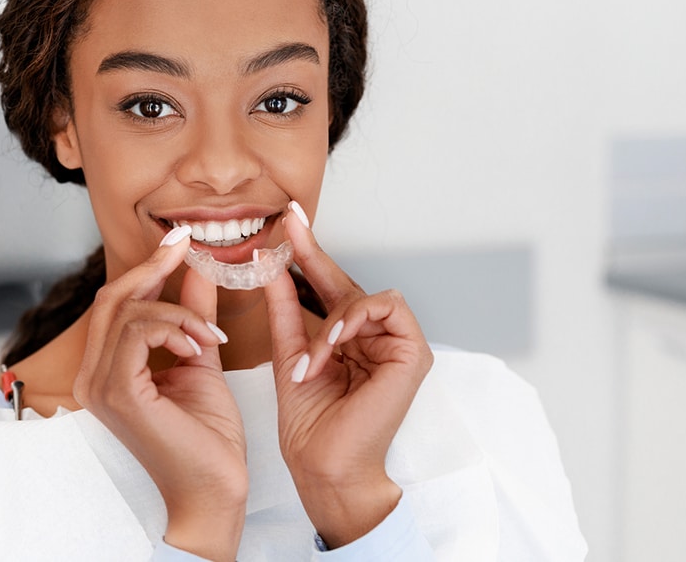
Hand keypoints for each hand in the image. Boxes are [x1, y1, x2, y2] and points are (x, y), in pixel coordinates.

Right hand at [74, 228, 246, 560]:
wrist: (214, 491)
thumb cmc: (207, 441)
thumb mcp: (201, 361)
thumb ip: (193, 317)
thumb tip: (198, 271)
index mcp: (108, 371)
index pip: (116, 305)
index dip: (147, 268)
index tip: (181, 241)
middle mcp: (94, 377)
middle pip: (112, 299)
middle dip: (154, 267)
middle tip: (189, 247)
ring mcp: (101, 386)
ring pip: (128, 311)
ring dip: (178, 310)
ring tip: (209, 336)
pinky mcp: (119, 394)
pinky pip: (138, 331)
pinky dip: (174, 327)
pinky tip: (200, 347)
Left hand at [264, 202, 433, 548]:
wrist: (323, 466)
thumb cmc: (310, 424)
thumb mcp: (290, 353)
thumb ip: (285, 307)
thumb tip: (271, 264)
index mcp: (349, 340)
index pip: (329, 287)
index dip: (309, 253)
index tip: (288, 220)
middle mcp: (376, 339)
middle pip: (348, 284)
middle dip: (315, 255)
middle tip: (289, 225)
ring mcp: (398, 345)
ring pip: (366, 296)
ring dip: (333, 320)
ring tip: (314, 357)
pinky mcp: (414, 353)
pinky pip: (386, 308)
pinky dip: (355, 321)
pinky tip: (335, 342)